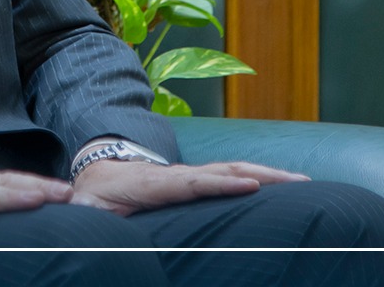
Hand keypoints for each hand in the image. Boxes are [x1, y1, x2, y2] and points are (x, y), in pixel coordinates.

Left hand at [69, 159, 308, 217]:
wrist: (98, 171)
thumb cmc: (93, 196)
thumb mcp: (86, 207)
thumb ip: (86, 214)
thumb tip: (79, 212)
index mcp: (154, 184)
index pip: (193, 182)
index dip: (221, 183)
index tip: (250, 184)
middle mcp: (178, 175)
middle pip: (225, 170)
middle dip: (262, 174)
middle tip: (299, 181)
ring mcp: (191, 174)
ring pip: (234, 169)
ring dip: (268, 173)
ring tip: (304, 181)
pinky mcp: (198, 179)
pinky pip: (231, 175)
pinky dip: (259, 177)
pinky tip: (283, 185)